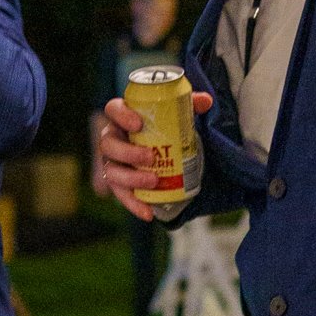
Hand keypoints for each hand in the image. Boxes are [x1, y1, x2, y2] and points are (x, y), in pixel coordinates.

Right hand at [98, 91, 213, 222]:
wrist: (162, 148)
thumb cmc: (164, 126)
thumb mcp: (176, 113)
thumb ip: (190, 105)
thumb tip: (207, 101)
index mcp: (122, 116)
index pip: (113, 109)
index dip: (122, 116)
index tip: (138, 124)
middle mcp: (113, 138)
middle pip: (108, 144)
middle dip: (127, 152)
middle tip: (151, 157)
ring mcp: (113, 162)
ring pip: (111, 171)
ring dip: (130, 178)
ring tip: (153, 182)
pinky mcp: (119, 183)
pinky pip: (121, 195)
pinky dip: (134, 205)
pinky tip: (148, 213)